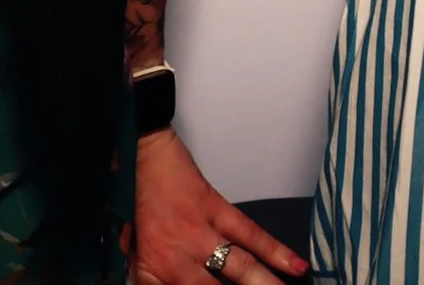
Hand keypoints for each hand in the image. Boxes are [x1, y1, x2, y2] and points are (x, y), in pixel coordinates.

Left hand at [133, 129, 308, 283]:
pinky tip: (295, 267)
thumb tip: (156, 284)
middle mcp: (177, 257)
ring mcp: (199, 232)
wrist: (132, 152)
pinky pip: (250, 233)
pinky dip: (275, 250)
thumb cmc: (128, 202)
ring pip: (241, 269)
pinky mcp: (215, 208)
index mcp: (153, 272)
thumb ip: (150, 279)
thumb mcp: (128, 252)